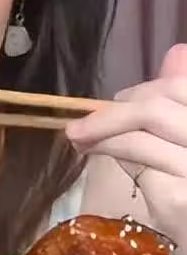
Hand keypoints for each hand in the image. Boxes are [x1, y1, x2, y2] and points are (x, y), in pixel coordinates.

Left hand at [65, 45, 186, 245]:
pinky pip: (141, 165)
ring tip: (79, 136)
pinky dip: (116, 154)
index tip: (122, 99)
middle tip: (88, 120)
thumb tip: (176, 54)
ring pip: (146, 130)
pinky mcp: (184, 201)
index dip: (150, 89)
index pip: (184, 87)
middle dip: (118, 109)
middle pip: (161, 104)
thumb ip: (186, 102)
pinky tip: (97, 155)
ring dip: (104, 129)